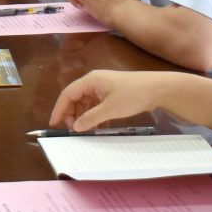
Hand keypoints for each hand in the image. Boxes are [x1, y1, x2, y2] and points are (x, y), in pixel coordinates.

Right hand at [48, 70, 165, 131]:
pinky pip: (97, 105)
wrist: (158, 89)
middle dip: (72, 114)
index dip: (59, 109)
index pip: (68, 94)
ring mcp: (103, 88)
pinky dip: (95, 116)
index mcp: (90, 81)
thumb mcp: (110, 109)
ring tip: (87, 130)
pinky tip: (99, 126)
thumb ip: (91, 118)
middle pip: (75, 98)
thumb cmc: (133, 95)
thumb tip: (76, 127)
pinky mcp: (112, 94)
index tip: (54, 123)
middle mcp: (94, 82)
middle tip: (74, 130)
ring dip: (84, 116)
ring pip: (86, 103)